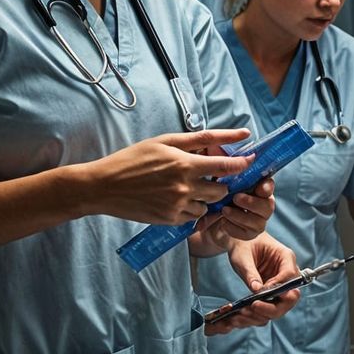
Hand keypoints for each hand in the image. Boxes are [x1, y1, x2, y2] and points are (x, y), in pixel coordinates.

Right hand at [77, 129, 254, 224]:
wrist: (102, 186)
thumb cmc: (134, 158)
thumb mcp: (166, 141)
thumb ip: (201, 139)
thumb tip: (237, 133)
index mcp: (185, 165)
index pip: (227, 167)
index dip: (243, 164)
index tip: (251, 161)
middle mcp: (185, 188)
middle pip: (221, 191)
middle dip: (221, 184)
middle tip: (209, 177)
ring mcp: (177, 206)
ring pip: (208, 206)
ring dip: (205, 198)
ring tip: (187, 188)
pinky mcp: (169, 220)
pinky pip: (191, 217)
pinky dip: (189, 209)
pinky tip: (174, 199)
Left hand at [196, 177, 275, 243]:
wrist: (210, 222)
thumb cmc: (218, 198)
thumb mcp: (220, 184)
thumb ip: (227, 174)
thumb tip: (225, 157)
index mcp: (258, 189)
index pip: (269, 186)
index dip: (267, 187)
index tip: (260, 188)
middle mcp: (263, 205)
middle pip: (268, 205)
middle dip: (252, 202)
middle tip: (236, 198)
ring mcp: (258, 221)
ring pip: (257, 221)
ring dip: (239, 215)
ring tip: (224, 210)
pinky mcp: (249, 234)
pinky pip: (246, 233)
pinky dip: (233, 227)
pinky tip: (223, 222)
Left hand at [204, 232, 300, 334]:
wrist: (240, 241)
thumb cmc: (243, 243)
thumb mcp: (243, 257)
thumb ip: (251, 273)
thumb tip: (257, 291)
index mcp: (286, 257)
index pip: (291, 277)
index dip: (277, 288)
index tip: (259, 294)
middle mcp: (287, 271)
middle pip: (291, 296)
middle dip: (273, 307)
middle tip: (254, 307)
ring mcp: (280, 283)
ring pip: (281, 305)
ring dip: (264, 313)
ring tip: (243, 314)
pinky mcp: (271, 291)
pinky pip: (270, 306)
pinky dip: (258, 313)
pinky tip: (242, 314)